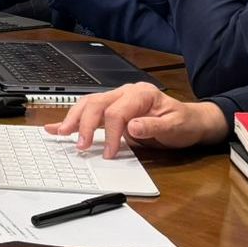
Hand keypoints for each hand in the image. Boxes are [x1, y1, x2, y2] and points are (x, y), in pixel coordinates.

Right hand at [47, 82, 228, 158]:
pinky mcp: (111, 109)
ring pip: (87, 104)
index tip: (109, 153)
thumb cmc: (184, 123)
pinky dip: (72, 119)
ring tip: (60, 134)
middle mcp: (125, 93)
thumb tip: (132, 127)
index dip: (110, 134)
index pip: (116, 112)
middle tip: (79, 145)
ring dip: (73, 119)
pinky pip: (88, 111)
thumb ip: (153, 127)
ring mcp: (116, 99)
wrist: (190, 121)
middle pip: (96, 104)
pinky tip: (56, 127)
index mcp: (141, 94)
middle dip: (84, 124)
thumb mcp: (175, 127)